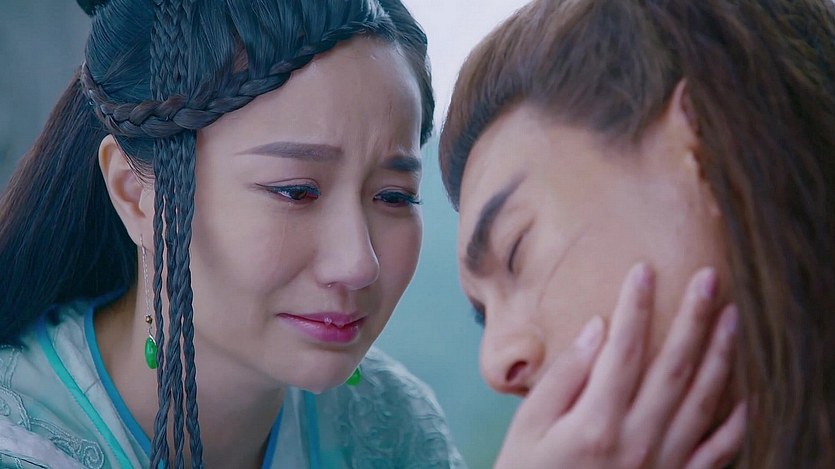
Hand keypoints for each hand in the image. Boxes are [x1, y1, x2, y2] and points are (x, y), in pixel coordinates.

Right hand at [494, 264, 744, 468]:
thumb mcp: (528, 427)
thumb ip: (564, 378)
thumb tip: (598, 330)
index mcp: (596, 422)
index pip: (623, 350)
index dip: (635, 307)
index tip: (642, 271)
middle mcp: (637, 440)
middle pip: (673, 367)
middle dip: (693, 318)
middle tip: (708, 277)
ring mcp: (662, 464)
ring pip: (703, 401)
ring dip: (721, 355)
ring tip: (731, 316)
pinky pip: (716, 452)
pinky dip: (734, 424)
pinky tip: (744, 394)